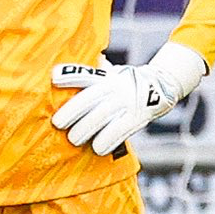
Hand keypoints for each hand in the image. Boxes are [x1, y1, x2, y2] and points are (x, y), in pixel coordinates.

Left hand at [51, 41, 206, 155]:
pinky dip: (108, 140)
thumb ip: (96, 71)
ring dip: (86, 129)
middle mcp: (114, 88)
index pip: (85, 75)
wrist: (161, 84)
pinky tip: (97, 149)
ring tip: (73, 139)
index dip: (69, 76)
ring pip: (102, 116)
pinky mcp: (137, 117)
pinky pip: (120, 130)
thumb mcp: (112, 72)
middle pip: (90, 98)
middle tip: (57, 124)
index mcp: (106, 77)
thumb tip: (76, 64)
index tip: (53, 79)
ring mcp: (126, 102)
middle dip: (72, 111)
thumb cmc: (126, 81)